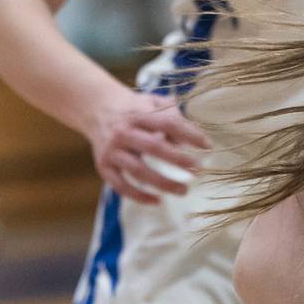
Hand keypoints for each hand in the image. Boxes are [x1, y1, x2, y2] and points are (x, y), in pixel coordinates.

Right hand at [88, 90, 210, 203]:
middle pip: (154, 147)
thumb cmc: (134, 109)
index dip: (190, 135)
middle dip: (178, 160)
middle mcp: (123, 132)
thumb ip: (173, 115)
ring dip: (163, 183)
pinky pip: (121, 185)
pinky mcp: (104, 166)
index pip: (168, 123)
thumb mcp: (152, 102)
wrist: (96, 109)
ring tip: (184, 190)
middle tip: (198, 169)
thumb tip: (194, 138)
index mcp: (138, 114)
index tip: (207, 146)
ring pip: (138, 170)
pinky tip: (157, 201)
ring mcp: (112, 151)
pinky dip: (138, 196)